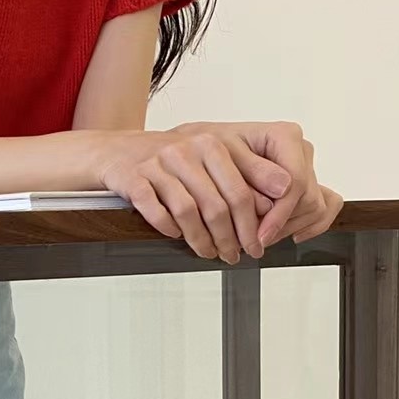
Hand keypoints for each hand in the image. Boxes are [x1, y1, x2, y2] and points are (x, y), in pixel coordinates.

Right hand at [98, 127, 291, 262]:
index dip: (253, 224)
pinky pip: (156, 211)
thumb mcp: (213, 157)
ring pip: (187, 212)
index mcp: (212, 143)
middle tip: (235, 255)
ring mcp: (158, 164)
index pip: (241, 191)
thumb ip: (248, 171)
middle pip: (216, 206)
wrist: (117, 151)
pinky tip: (176, 236)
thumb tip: (280, 196)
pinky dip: (169, 229)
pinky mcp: (133, 178)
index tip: (259, 242)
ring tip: (209, 252)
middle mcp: (186, 150)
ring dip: (201, 241)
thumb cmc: (172, 159)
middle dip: (230, 239)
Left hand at [184, 122, 342, 246]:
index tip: (261, 234)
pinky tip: (292, 235)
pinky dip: (312, 225)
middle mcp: (301, 151)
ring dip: (289, 228)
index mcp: (285, 136)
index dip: (280, 213)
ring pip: (315, 208)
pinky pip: (327, 207)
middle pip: (307, 199)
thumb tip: (283, 189)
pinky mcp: (309, 184)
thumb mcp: (223, 155)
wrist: (207, 151)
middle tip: (253, 239)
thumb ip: (253, 170)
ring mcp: (307, 168)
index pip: (296, 181)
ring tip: (260, 235)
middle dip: (281, 223)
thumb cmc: (213, 150)